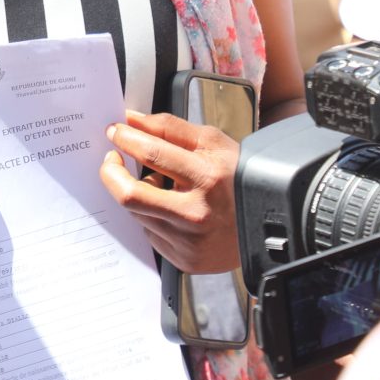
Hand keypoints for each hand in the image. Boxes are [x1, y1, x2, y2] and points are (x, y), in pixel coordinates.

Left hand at [100, 109, 241, 273]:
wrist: (268, 223)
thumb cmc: (238, 177)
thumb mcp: (212, 142)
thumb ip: (168, 127)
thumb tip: (131, 119)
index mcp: (206, 178)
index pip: (151, 153)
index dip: (125, 138)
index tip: (114, 131)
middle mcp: (195, 214)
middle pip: (129, 195)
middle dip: (111, 173)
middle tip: (111, 159)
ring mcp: (189, 242)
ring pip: (137, 213)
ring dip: (138, 194)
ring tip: (161, 185)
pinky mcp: (184, 260)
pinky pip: (150, 233)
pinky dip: (152, 216)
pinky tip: (171, 209)